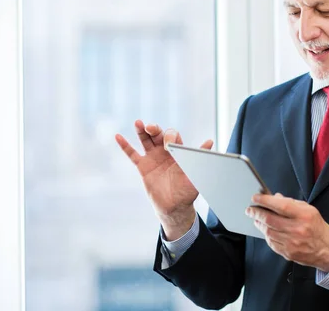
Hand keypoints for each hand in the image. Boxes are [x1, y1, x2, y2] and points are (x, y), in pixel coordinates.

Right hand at [115, 120, 213, 239]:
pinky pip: (132, 154)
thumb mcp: (195, 172)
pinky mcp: (143, 167)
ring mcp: (153, 158)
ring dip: (142, 131)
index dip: (171, 137)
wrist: (175, 206)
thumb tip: (210, 141)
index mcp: (178, 151)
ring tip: (138, 123)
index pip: (173, 136)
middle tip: (151, 127)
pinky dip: (125, 146)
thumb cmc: (188, 189)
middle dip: (155, 129)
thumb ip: (200, 156)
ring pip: (146, 140)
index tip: (169, 146)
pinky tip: (118, 136)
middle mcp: (165, 151)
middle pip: (158, 134)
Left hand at [246, 193, 328, 271]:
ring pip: (268, 231)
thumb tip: (274, 197)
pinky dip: (266, 235)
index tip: (255, 198)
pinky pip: (271, 242)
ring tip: (256, 218)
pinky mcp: (288, 253)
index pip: (280, 205)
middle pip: (269, 219)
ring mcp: (292, 243)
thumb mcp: (308, 210)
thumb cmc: (317, 227)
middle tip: (250, 209)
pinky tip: (266, 230)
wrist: (327, 249)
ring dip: (259, 224)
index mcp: (304, 216)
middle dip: (256, 213)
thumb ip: (290, 203)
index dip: (265, 201)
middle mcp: (297, 229)